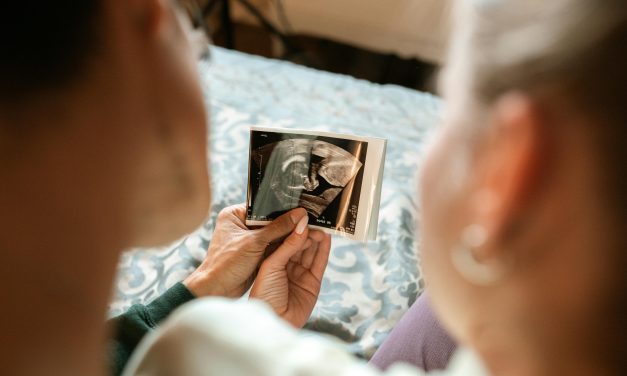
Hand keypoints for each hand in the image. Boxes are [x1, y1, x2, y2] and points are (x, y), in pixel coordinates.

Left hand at [184, 204, 307, 297]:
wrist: (216, 290)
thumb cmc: (226, 264)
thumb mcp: (255, 243)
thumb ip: (278, 228)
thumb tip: (300, 215)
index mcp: (235, 214)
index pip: (264, 206)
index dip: (283, 208)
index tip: (301, 208)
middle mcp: (241, 224)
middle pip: (271, 220)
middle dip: (287, 223)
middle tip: (309, 220)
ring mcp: (248, 239)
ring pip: (273, 234)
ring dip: (287, 236)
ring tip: (309, 231)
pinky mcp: (254, 252)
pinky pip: (272, 246)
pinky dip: (283, 247)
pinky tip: (299, 244)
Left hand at [250, 221, 331, 327]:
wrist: (270, 322)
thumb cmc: (263, 294)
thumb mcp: (271, 264)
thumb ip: (287, 243)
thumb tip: (302, 223)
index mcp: (268, 258)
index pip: (281, 235)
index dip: (290, 224)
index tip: (300, 211)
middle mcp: (282, 264)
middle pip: (297, 241)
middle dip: (305, 229)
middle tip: (314, 216)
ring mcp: (297, 273)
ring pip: (308, 250)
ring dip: (315, 238)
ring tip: (322, 225)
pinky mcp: (311, 283)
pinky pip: (318, 262)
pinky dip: (323, 250)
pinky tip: (326, 238)